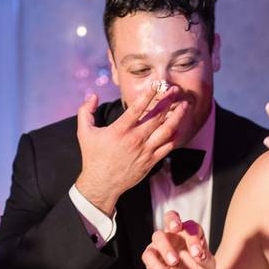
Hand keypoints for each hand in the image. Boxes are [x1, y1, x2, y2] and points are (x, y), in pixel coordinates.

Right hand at [75, 87, 187, 214]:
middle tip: (176, 90)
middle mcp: (135, 139)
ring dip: (178, 116)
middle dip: (169, 101)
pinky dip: (175, 136)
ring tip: (185, 106)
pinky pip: (167, 146)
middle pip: (157, 116)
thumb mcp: (84, 132)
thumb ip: (86, 111)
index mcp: (120, 130)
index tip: (156, 85)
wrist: (101, 184)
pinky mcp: (151, 161)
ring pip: (167, 130)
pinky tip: (179, 127)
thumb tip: (92, 94)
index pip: (137, 108)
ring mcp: (145, 150)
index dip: (148, 95)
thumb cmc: (93, 157)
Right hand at [142, 211, 214, 268]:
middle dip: (172, 220)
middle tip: (176, 228)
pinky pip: (149, 256)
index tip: (197, 253)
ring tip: (174, 262)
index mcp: (189, 232)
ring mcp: (160, 243)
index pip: (191, 226)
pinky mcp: (151, 255)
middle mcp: (174, 233)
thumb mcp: (207, 267)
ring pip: (158, 236)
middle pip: (170, 217)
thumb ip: (205, 259)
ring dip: (166, 248)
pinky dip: (157, 265)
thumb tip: (199, 254)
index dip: (193, 237)